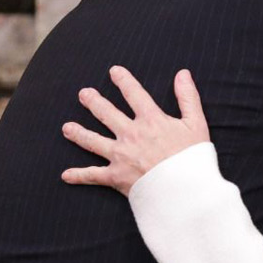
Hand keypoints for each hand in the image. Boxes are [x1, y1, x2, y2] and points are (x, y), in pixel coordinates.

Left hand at [61, 67, 209, 195]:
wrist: (183, 190)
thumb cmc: (192, 158)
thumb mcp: (196, 123)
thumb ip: (188, 97)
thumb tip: (182, 73)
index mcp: (150, 120)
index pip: (134, 94)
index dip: (124, 81)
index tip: (114, 71)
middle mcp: (131, 135)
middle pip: (107, 113)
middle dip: (93, 102)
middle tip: (83, 94)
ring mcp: (120, 156)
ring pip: (93, 141)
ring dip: (79, 133)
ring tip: (67, 128)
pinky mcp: (115, 176)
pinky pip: (93, 175)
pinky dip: (79, 176)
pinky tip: (66, 175)